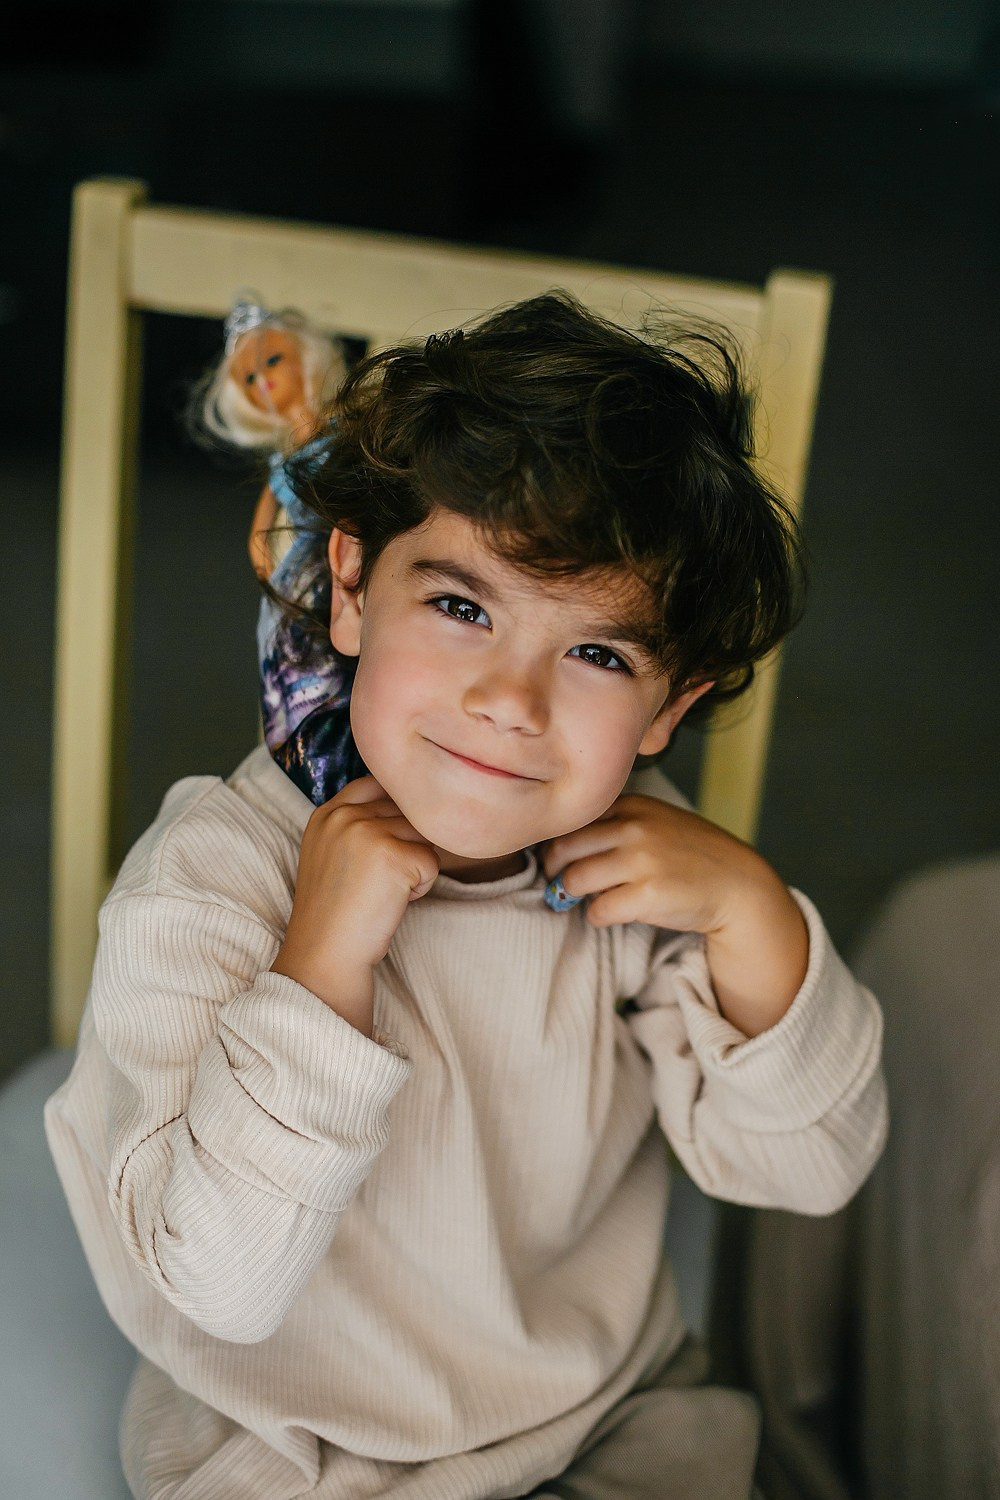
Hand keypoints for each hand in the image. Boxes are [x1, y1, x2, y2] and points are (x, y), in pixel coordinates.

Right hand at [271, 777, 438, 1034]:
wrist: (326, 955)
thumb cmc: (335, 914)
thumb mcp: (332, 853)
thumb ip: (358, 824)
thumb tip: (411, 804)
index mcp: (326, 813)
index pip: (376, 784)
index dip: (396, 808)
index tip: (392, 842)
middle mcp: (344, 815)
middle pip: (406, 810)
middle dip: (407, 844)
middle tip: (381, 881)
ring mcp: (367, 832)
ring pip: (423, 835)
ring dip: (415, 866)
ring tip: (384, 892)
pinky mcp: (392, 855)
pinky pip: (432, 862)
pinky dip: (421, 888)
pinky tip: (392, 904)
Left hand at [542, 795, 808, 1036]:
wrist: (738, 885)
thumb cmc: (691, 856)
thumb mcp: (657, 821)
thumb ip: (616, 824)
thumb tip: (560, 845)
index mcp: (633, 806)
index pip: (572, 820)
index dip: (556, 843)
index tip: (557, 859)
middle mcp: (634, 828)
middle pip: (564, 848)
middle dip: (555, 870)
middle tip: (559, 883)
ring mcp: (642, 861)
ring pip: (575, 879)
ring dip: (574, 895)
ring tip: (586, 899)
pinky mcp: (649, 895)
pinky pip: (598, 910)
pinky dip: (598, 916)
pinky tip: (611, 914)